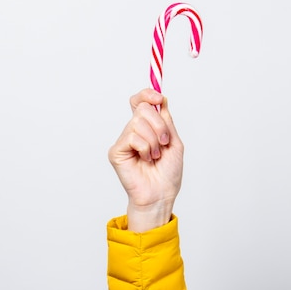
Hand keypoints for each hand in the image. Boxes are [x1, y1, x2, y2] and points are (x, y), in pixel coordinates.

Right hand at [108, 89, 183, 231]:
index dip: (147, 95)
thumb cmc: (168, 173)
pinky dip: (145, 148)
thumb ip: (166, 120)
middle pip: (142, 109)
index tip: (159, 99)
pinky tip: (145, 160)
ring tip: (155, 156)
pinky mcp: (116, 151)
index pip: (140, 102)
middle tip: (164, 142)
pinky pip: (132, 137)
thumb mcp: (173, 141)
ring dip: (154, 140)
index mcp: (147, 127)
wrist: (161, 194)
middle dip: (159, 125)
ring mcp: (124, 140)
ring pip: (138, 122)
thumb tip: (160, 99)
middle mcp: (133, 131)